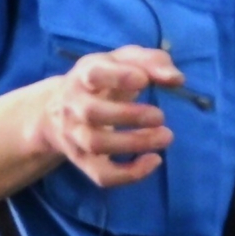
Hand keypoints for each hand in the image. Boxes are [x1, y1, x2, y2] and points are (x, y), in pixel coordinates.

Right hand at [27, 46, 177, 186]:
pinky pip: (101, 175)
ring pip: (96, 144)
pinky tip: (155, 160)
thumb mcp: (125, 61)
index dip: (119, 77)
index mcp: (85, 75)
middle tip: (160, 116)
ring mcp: (75, 135)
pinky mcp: (83, 161)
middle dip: (130, 115)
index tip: (143, 80)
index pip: (94, 74)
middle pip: (93, 112)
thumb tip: (176, 79)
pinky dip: (130, 173)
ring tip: (166, 136)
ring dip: (135, 143)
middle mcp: (74, 105)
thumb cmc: (104, 79)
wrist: (58, 109)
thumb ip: (152, 62)